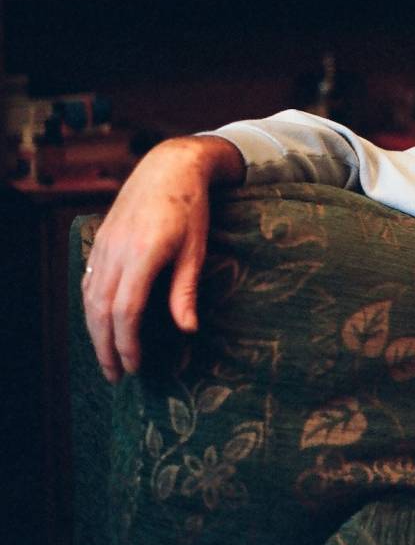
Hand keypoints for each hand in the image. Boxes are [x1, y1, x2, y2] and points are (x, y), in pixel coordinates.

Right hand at [82, 135, 244, 382]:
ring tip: (107, 358)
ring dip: (95, 332)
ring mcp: (103, 246)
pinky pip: (88, 282)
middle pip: (101, 311)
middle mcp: (116, 252)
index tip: (135, 367)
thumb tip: (187, 330)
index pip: (126, 311)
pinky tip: (99, 324)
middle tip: (116, 376)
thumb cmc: (190, 208)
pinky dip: (91, 308)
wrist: (168, 168)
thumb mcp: (196, 249)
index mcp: (142, 254)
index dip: (127, 343)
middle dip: (106, 347)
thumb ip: (185, 291)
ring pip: (90, 298)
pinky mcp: (99, 242)